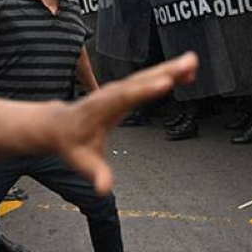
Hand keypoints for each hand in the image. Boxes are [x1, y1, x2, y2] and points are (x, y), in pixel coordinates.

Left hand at [53, 53, 197, 194]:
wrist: (59, 125)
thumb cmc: (71, 143)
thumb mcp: (81, 161)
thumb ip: (95, 173)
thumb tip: (104, 189)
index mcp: (100, 109)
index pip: (124, 98)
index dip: (145, 90)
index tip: (165, 83)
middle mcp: (111, 93)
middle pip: (141, 80)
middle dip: (164, 71)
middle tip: (188, 64)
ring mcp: (119, 88)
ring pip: (147, 75)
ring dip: (169, 68)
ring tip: (193, 62)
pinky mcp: (126, 88)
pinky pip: (148, 79)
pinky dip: (166, 73)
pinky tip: (185, 72)